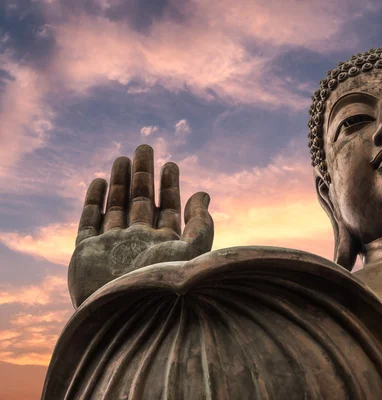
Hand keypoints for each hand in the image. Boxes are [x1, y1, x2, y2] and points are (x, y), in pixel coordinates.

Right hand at [68, 144, 213, 307]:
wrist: (123, 314)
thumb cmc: (162, 284)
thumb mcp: (193, 250)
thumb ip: (201, 223)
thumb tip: (204, 193)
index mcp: (165, 246)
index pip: (169, 210)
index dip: (171, 186)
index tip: (171, 164)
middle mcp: (139, 245)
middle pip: (141, 202)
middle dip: (144, 175)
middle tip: (146, 147)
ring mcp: (112, 248)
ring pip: (116, 207)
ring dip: (120, 182)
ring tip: (124, 157)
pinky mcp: (86, 253)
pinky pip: (89, 221)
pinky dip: (93, 201)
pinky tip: (100, 180)